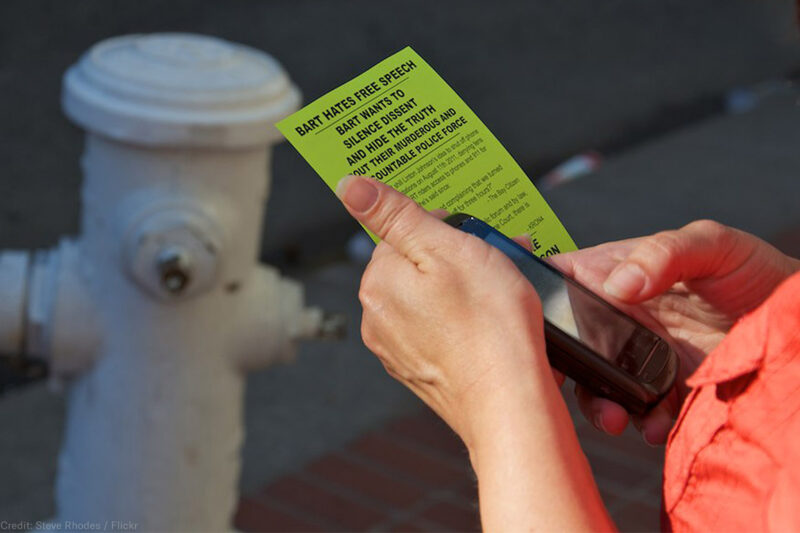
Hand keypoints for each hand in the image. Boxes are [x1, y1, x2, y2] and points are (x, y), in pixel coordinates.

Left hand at [335, 175, 559, 445]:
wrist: (509, 404)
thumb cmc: (488, 324)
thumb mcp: (446, 248)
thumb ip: (395, 215)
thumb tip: (349, 186)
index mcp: (378, 282)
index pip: (399, 233)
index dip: (441, 227)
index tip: (474, 235)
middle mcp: (378, 319)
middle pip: (416, 267)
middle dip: (455, 257)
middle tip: (498, 260)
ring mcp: (398, 351)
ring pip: (430, 300)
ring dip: (463, 288)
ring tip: (505, 293)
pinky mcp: (422, 373)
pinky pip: (440, 332)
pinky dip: (462, 322)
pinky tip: (493, 325)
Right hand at [549, 220, 799, 443]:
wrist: (798, 325)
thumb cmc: (753, 269)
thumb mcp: (712, 244)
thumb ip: (664, 252)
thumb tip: (618, 284)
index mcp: (614, 273)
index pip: (557, 282)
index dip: (531, 301)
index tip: (523, 325)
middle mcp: (617, 317)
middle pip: (567, 344)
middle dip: (561, 370)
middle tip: (567, 387)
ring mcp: (638, 356)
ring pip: (595, 385)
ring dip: (598, 405)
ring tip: (620, 418)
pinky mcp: (663, 390)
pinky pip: (638, 412)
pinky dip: (642, 423)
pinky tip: (659, 422)